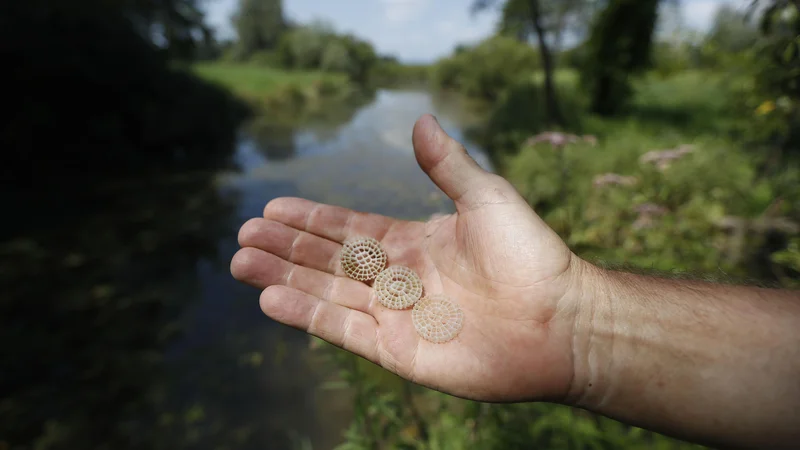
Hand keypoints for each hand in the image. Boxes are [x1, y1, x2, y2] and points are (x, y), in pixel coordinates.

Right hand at [231, 114, 582, 401]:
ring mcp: (395, 317)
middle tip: (242, 236)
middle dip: (286, 249)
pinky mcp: (397, 351)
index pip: (350, 230)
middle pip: (329, 262)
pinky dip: (307, 316)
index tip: (272, 208)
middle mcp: (399, 280)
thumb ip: (447, 165)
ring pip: (327, 294)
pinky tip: (271, 300)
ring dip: (283, 279)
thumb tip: (421, 118)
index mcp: (414, 243)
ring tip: (241, 264)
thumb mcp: (487, 197)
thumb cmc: (530, 255)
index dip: (311, 220)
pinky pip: (343, 331)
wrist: (560, 321)